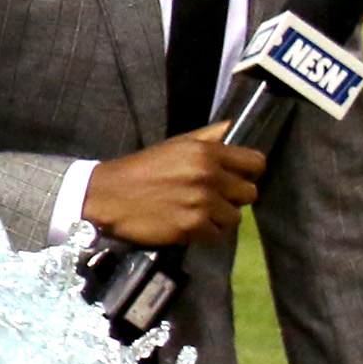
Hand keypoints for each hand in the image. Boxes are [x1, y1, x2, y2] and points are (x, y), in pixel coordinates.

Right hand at [83, 123, 262, 246]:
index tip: (235, 179)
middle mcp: (209, 176)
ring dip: (220, 218)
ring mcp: (201, 204)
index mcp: (207, 152)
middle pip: (249, 193)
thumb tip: (231, 128)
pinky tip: (189, 226)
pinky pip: (216, 235)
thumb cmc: (140, 169)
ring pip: (234, 217)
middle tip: (214, 200)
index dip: (248, 173)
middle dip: (233, 198)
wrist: (106, 196)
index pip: (256, 163)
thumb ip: (207, 137)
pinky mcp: (191, 227)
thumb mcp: (174, 144)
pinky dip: (205, 233)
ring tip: (200, 215)